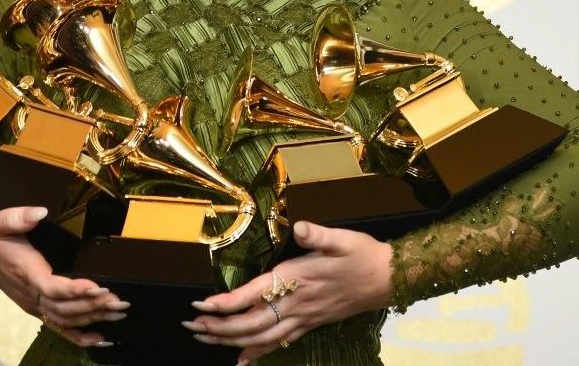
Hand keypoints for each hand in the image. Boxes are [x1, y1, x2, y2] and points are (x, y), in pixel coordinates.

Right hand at [0, 206, 128, 348]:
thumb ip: (19, 217)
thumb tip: (39, 213)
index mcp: (26, 271)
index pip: (51, 286)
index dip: (74, 290)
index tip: (97, 287)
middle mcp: (31, 292)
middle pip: (63, 307)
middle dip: (92, 306)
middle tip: (119, 301)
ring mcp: (34, 303)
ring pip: (64, 319)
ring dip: (92, 318)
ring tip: (118, 313)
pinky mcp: (36, 306)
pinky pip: (58, 326)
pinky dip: (78, 336)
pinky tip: (98, 339)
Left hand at [185, 221, 392, 363]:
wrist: (387, 278)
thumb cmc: (361, 254)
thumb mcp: (341, 239)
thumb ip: (317, 234)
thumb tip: (299, 226)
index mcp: (296, 279)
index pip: (253, 295)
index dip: (226, 302)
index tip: (201, 303)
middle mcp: (296, 303)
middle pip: (250, 323)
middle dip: (219, 327)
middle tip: (191, 325)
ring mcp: (303, 318)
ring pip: (261, 337)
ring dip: (231, 340)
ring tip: (205, 338)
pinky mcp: (310, 324)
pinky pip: (279, 343)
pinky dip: (258, 352)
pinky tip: (243, 360)